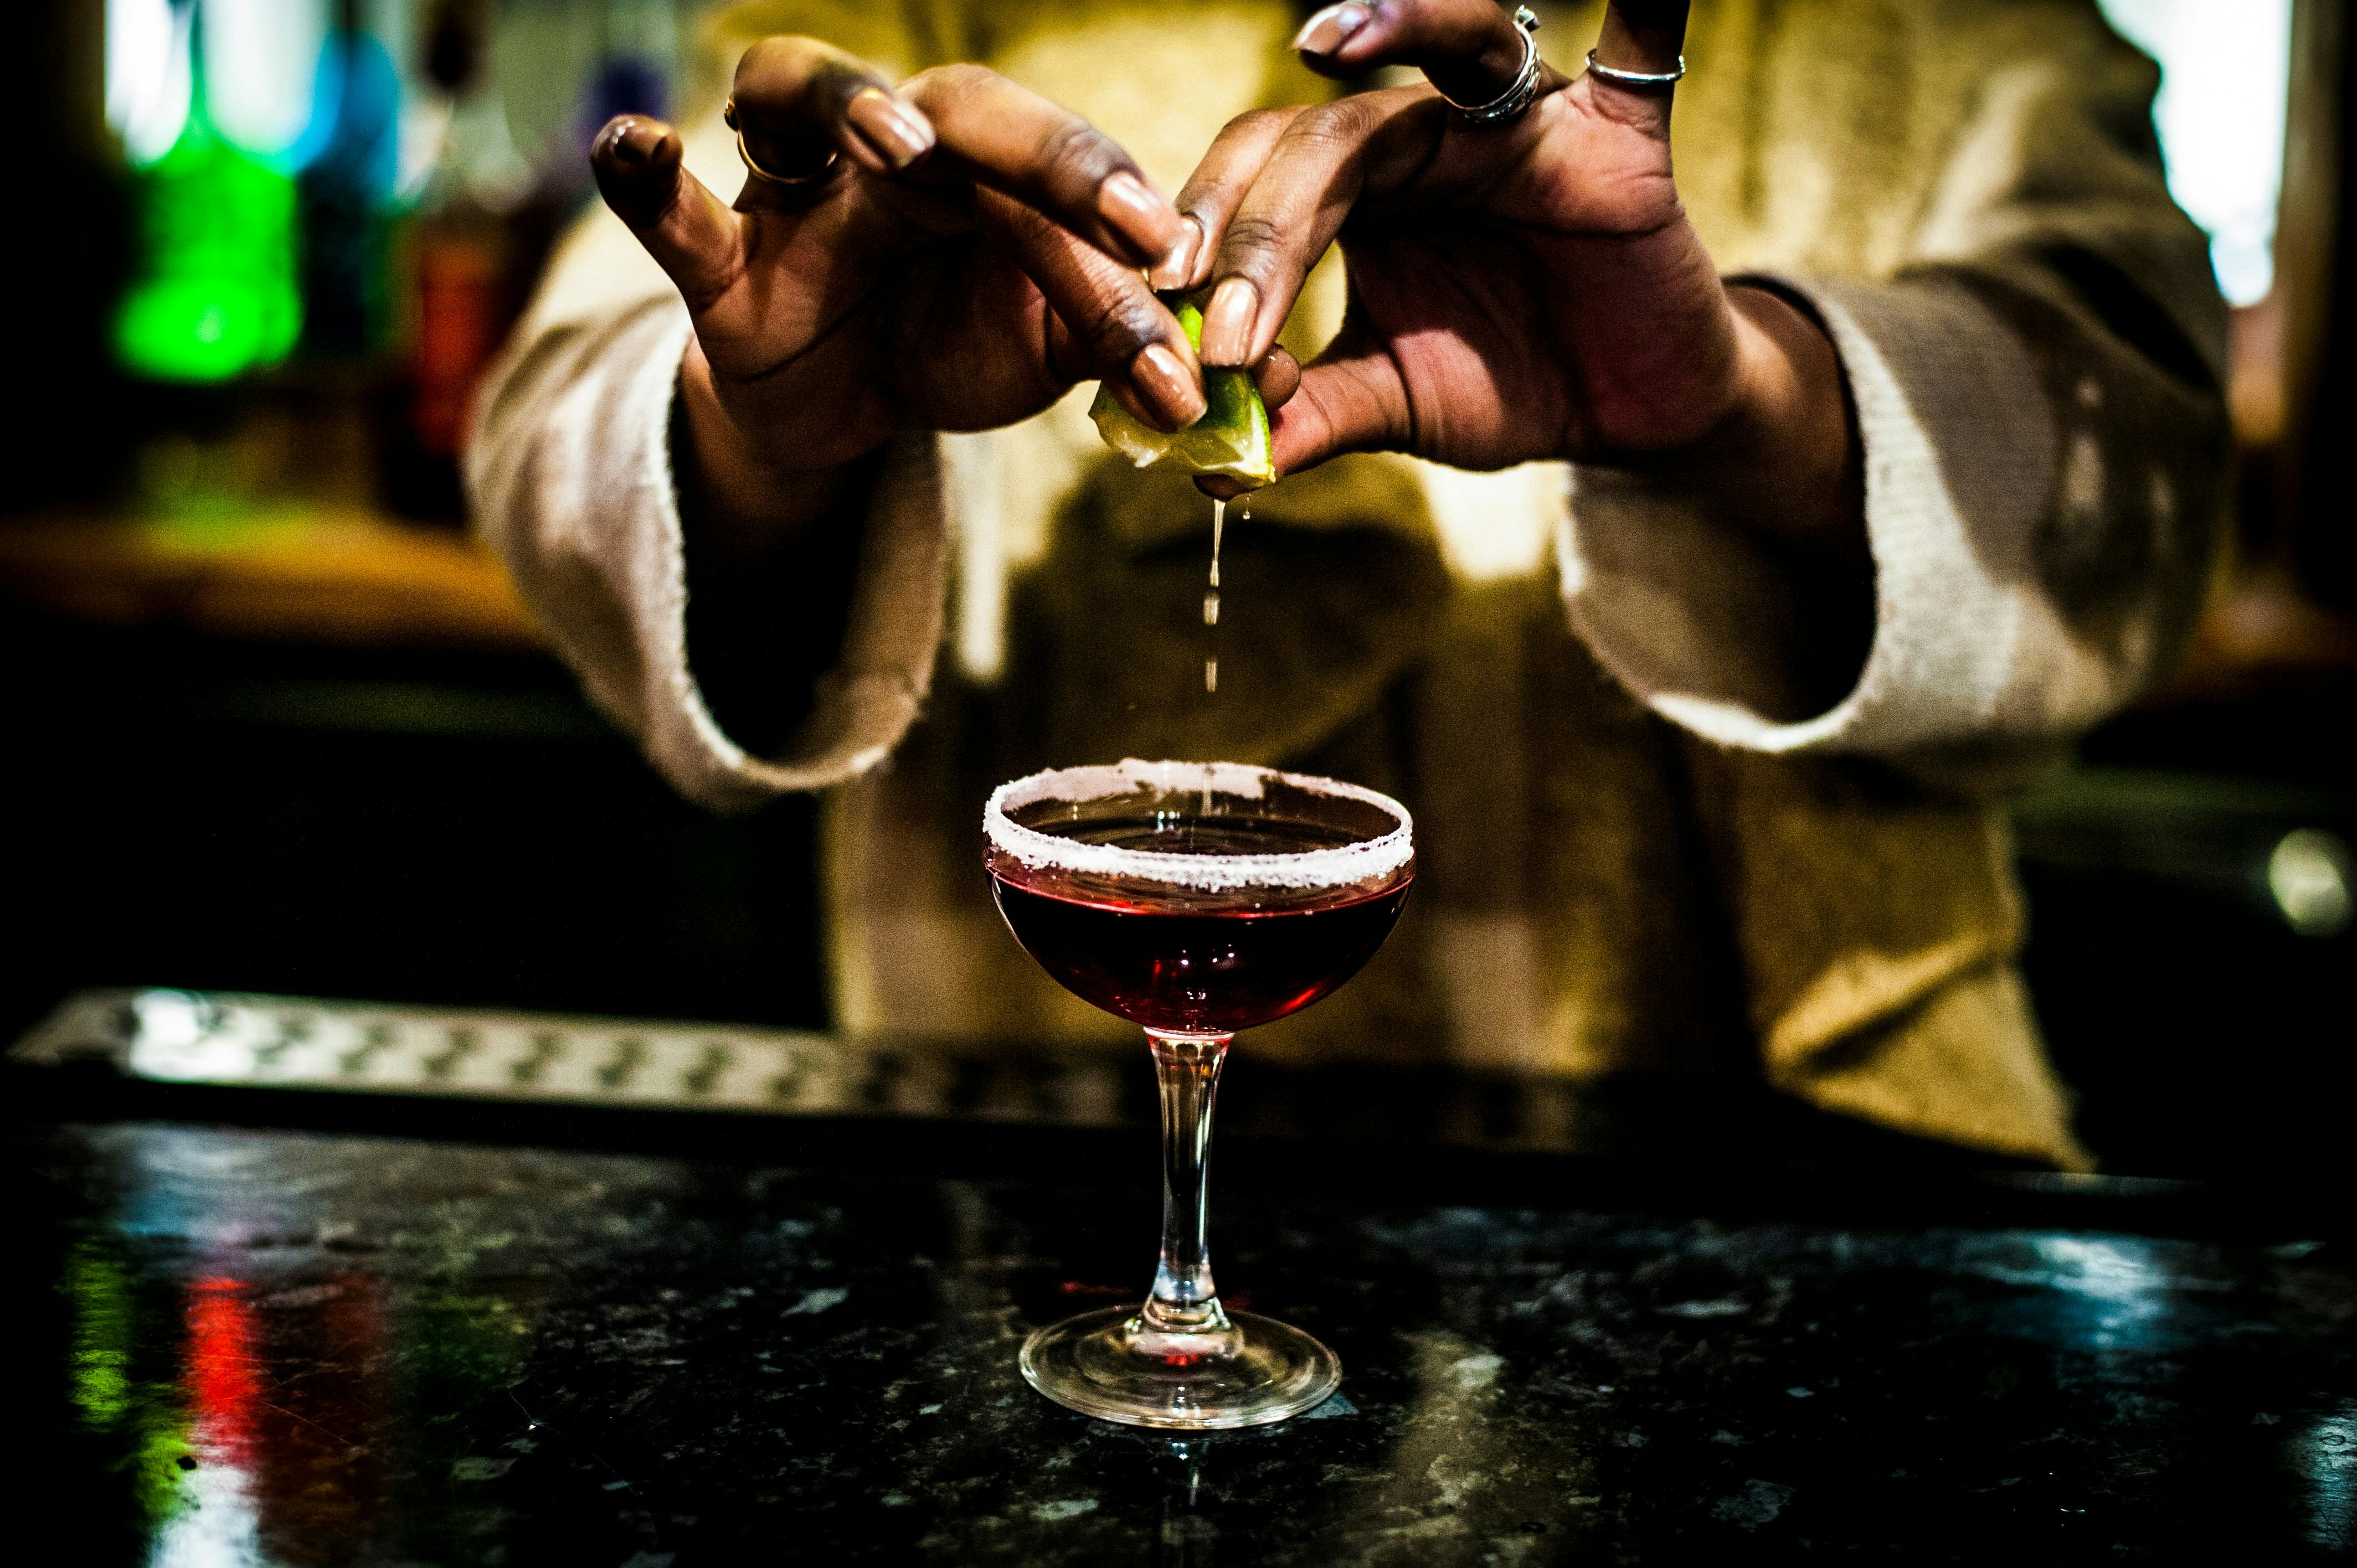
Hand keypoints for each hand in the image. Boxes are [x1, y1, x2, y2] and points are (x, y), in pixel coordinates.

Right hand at [590, 38, 1208, 538]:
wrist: (846, 405)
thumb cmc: (951, 343)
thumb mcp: (1040, 351)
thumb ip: (1105, 340)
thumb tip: (1195, 375)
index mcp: (988, 168)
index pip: (1060, 179)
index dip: (1117, 213)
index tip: (1176, 258)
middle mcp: (892, 153)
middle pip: (961, 109)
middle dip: (1045, 156)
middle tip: (1118, 214)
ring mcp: (796, 194)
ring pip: (801, 97)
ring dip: (852, 105)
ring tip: (897, 145)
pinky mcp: (717, 264)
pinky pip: (672, 211)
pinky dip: (646, 178)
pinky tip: (637, 149)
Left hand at [1177, 0, 1860, 560]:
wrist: (1622, 410)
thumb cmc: (1504, 383)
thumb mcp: (1393, 406)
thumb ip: (1309, 417)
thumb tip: (1210, 464)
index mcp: (1357, 193)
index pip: (1262, 183)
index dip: (1210, 238)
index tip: (1165, 307)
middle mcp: (1429, 136)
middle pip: (1329, 133)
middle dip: (1265, 219)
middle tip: (1222, 308)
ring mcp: (1524, 123)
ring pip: (1456, 49)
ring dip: (1398, 25)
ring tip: (1325, 43)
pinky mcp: (1618, 133)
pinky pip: (1634, 49)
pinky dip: (1644, 1)